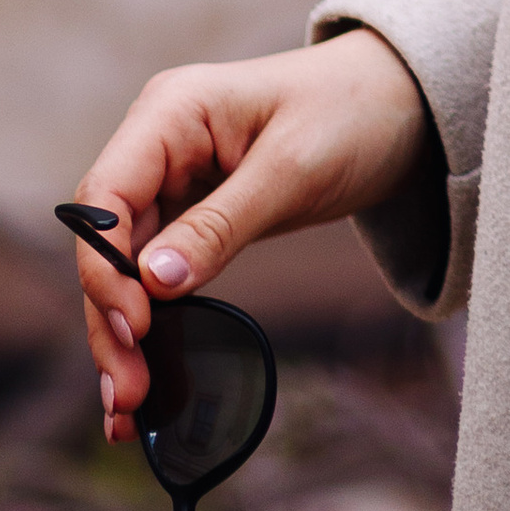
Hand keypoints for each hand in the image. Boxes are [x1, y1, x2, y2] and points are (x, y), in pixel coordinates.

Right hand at [73, 30, 431, 442]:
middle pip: (107, 242)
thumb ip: (221, 223)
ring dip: (122, 334)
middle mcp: (159, 144)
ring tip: (127, 407)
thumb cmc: (353, 111)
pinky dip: (150, 323)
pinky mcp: (194, 214)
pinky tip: (145, 375)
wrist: (404, 103)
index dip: (105, 266)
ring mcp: (173, 181)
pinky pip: (156, 274)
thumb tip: (152, 284)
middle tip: (127, 394)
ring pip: (125, 268)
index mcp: (172, 111)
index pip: (106, 196)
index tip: (134, 328)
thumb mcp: (294, 167)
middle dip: (111, 319)